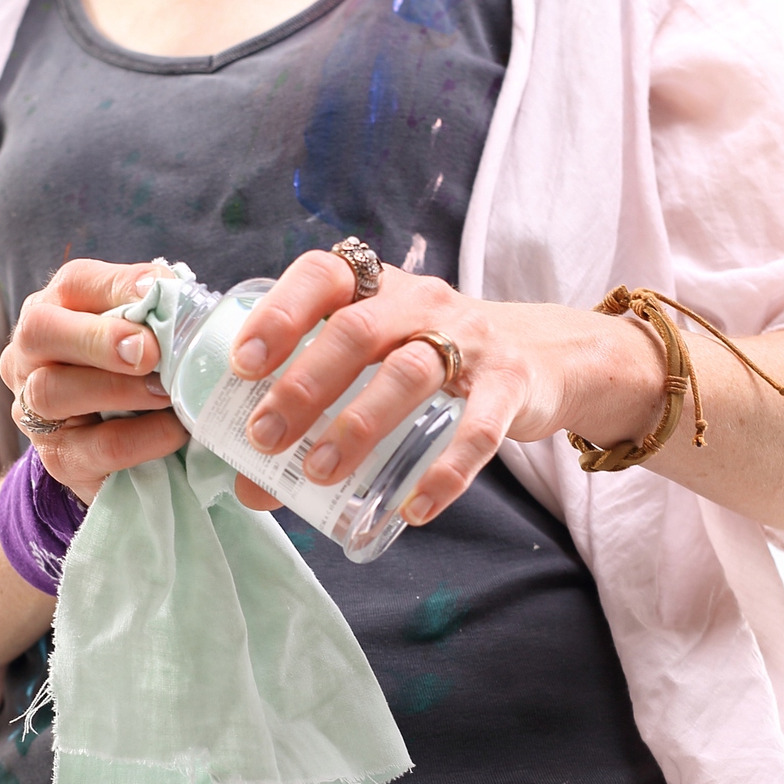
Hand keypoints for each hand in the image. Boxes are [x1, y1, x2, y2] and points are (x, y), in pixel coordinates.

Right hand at [0, 259, 188, 504]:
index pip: (73, 283)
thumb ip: (153, 313)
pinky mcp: (57, 457)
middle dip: (97, 338)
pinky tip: (174, 431)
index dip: (116, 285)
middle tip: (149, 352)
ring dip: (118, 389)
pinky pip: (94, 447)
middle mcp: (28, 355)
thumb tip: (177, 297)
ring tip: (167, 392)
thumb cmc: (134, 374)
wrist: (124, 447)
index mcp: (54, 310)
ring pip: (53, 391)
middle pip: (40, 331)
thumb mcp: (141, 335)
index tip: (159, 291)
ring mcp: (32, 409)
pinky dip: (141, 438)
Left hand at [225, 249, 664, 517]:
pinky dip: (444, 473)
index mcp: (374, 288)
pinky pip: (478, 431)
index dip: (278, 314)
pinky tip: (411, 507)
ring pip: (410, 374)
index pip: (322, 276)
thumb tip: (248, 486)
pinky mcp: (510, 386)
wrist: (541, 356)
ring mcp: (469, 341)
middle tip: (264, 436)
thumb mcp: (373, 366)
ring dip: (359, 425)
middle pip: (357, 332)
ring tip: (320, 472)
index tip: (242, 365)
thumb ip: (314, 415)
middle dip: (304, 385)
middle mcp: (419, 303)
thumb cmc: (427, 360)